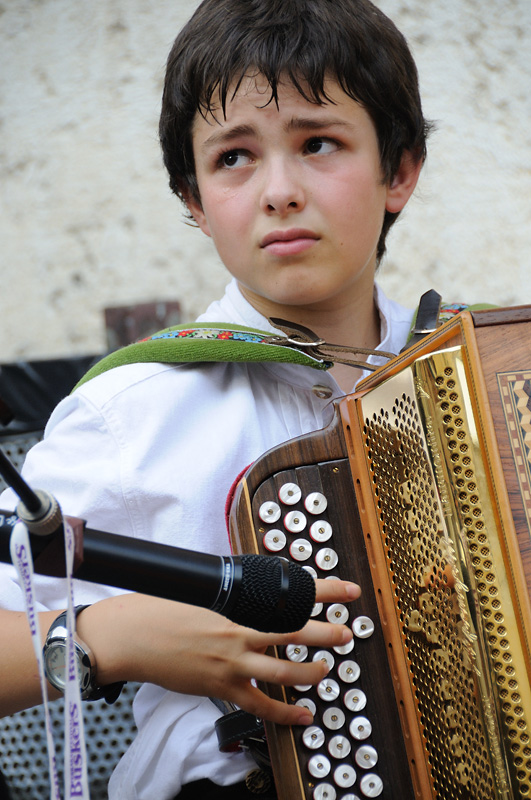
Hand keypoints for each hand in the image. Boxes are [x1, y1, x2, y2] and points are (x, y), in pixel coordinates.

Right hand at [77, 578, 359, 726]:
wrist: (134, 636)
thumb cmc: (161, 608)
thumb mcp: (202, 592)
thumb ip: (232, 597)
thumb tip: (255, 595)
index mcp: (237, 605)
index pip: (290, 595)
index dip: (323, 591)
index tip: (347, 590)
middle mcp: (240, 633)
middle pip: (295, 634)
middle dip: (326, 634)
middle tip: (346, 633)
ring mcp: (233, 663)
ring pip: (284, 671)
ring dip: (311, 671)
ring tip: (327, 670)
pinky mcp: (223, 687)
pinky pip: (261, 706)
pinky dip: (285, 713)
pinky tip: (303, 715)